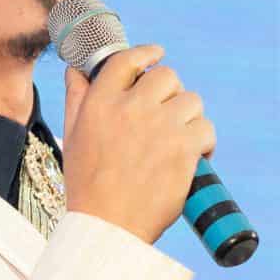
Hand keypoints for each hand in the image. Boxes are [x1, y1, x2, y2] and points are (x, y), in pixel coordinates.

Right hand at [61, 44, 216, 244]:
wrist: (108, 226)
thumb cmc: (88, 186)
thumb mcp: (74, 136)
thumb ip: (77, 98)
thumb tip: (76, 71)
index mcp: (100, 102)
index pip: (127, 60)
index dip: (147, 53)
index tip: (157, 54)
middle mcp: (130, 108)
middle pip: (166, 76)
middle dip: (171, 91)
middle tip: (168, 114)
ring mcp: (159, 126)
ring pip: (192, 100)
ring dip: (190, 117)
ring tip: (181, 140)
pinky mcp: (183, 148)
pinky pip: (206, 128)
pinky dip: (205, 142)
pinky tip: (195, 156)